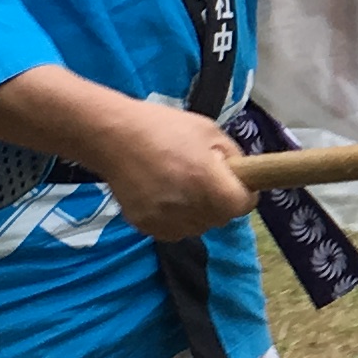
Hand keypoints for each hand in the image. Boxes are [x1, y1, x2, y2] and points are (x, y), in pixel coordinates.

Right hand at [88, 97, 253, 240]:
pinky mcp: (146, 227)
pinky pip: (175, 230)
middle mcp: (189, 208)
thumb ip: (232, 156)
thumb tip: (243, 174)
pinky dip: (176, 217)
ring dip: (199, 211)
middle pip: (221, 218)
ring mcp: (166, 221)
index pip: (242, 205)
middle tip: (206, 178)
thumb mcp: (208, 131)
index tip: (239, 182)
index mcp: (207, 182)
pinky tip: (165, 195)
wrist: (113, 137)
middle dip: (221, 201)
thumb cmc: (163, 127)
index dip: (245, 193)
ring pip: (198, 226)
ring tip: (182, 184)